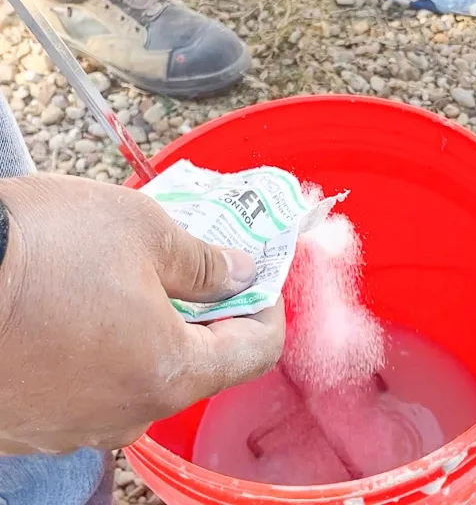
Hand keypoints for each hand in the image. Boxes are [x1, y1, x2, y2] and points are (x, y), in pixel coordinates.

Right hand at [0, 172, 285, 454]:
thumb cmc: (37, 249)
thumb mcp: (142, 230)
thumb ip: (206, 261)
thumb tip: (241, 272)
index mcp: (170, 373)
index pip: (257, 351)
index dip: (268, 307)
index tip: (259, 274)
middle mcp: (127, 415)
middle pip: (200, 368)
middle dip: (207, 317)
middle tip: (194, 267)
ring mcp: (72, 426)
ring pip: (140, 379)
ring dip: (151, 334)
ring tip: (126, 282)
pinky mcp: (27, 424)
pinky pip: (87, 389)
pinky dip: (100, 353)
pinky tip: (75, 311)